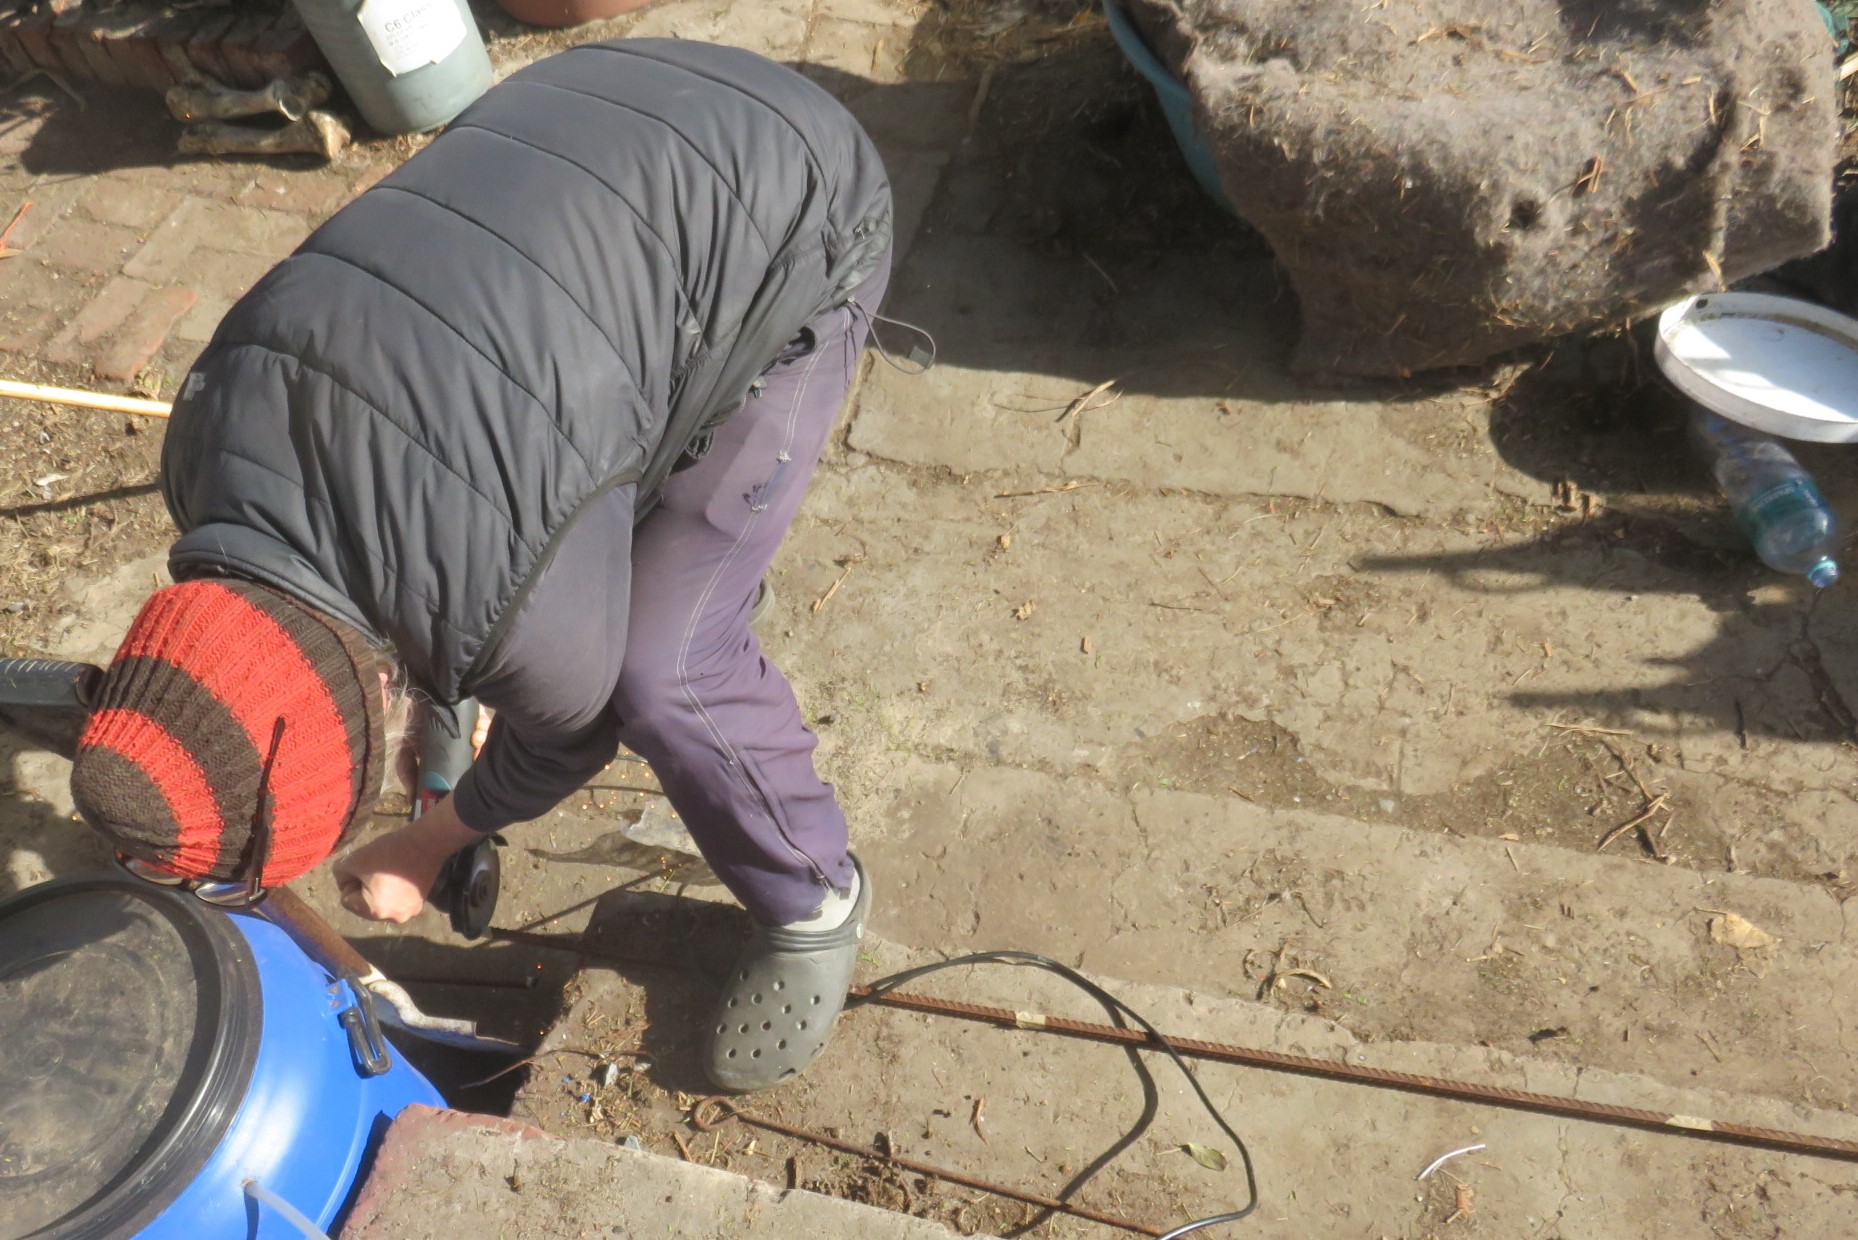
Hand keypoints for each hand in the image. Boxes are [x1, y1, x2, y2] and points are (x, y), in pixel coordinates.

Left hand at [334, 795, 482, 922]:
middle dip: (365, 887)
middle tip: (377, 868)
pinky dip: (394, 890)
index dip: (352, 880)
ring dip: (380, 889)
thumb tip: (342, 880)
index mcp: (375, 911)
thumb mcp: (355, 859)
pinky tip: (401, 874)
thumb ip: (340, 873)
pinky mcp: (420, 903)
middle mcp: (393, 918)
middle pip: (364, 904)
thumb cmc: (389, 852)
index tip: (365, 866)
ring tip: (389, 870)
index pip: (346, 900)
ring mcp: (409, 912)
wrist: (427, 843)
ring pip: (381, 902)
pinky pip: (396, 899)